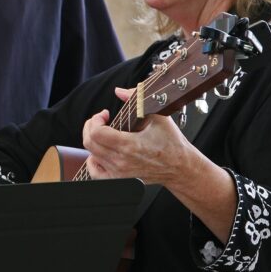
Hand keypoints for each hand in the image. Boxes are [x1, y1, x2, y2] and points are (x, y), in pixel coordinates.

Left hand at [81, 87, 201, 188]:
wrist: (180, 166)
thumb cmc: (171, 142)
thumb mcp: (158, 115)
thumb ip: (138, 99)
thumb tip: (119, 91)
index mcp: (129, 145)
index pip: (97, 133)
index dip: (96, 119)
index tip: (105, 114)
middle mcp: (121, 161)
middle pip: (90, 143)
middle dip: (91, 126)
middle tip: (101, 120)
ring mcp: (119, 173)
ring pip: (91, 155)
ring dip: (93, 140)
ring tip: (104, 133)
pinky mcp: (120, 180)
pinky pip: (95, 173)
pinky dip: (93, 161)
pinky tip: (99, 152)